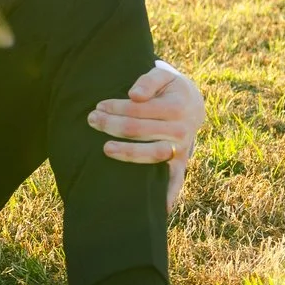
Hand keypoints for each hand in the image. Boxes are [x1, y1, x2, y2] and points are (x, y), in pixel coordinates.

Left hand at [88, 59, 205, 210]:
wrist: (192, 103)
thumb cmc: (170, 88)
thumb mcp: (163, 75)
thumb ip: (148, 80)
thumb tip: (134, 95)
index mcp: (177, 107)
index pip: (139, 110)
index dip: (116, 108)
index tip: (98, 106)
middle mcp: (182, 131)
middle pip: (140, 130)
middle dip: (112, 125)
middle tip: (92, 119)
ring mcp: (181, 150)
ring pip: (151, 155)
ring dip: (126, 153)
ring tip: (104, 148)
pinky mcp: (180, 163)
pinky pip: (175, 181)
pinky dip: (167, 196)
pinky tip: (156, 208)